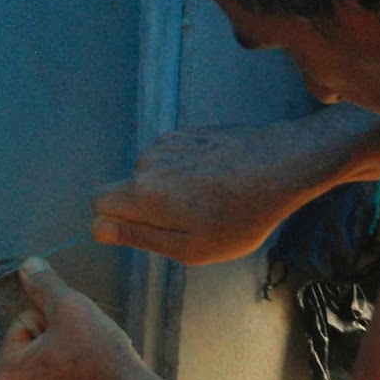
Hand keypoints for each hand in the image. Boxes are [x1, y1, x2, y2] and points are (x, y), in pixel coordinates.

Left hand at [0, 259, 148, 379]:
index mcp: (4, 373)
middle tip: (82, 354)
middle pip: (28, 358)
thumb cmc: (100, 355)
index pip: (23, 326)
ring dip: (58, 376)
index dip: (51, 323)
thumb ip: (44, 284)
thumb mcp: (72, 307)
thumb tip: (27, 265)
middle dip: (50, 350)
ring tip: (87, 375)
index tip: (75, 336)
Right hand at [92, 112, 379, 264]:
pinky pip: (171, 158)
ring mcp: (167, 142)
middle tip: (190, 222)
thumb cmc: (240, 217)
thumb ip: (139, 237)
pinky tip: (217, 180)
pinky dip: (186, 171)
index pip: (98, 204)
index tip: (152, 231)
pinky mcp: (188, 132)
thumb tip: (97, 228)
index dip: (118, 222)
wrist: (282, 165)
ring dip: (170, 190)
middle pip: (126, 189)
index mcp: (142, 193)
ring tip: (210, 201)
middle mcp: (146, 162)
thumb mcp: (190, 247)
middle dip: (147, 208)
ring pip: (151, 174)